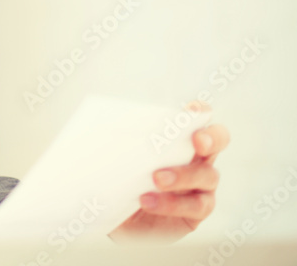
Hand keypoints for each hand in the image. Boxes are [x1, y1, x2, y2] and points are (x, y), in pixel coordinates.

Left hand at [110, 102, 229, 242]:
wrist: (110, 211)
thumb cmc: (116, 174)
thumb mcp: (114, 154)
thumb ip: (118, 140)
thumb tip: (105, 125)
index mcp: (177, 136)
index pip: (198, 116)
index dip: (200, 111)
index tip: (192, 110)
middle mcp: (196, 156)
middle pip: (218, 140)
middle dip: (211, 138)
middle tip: (196, 141)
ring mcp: (201, 184)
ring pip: (207, 175)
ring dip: (183, 175)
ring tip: (156, 179)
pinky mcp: (197, 210)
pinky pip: (196, 206)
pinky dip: (173, 203)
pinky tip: (148, 201)